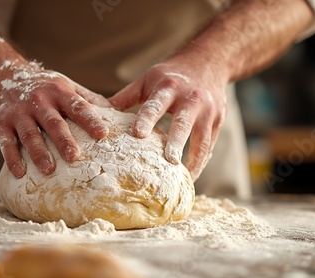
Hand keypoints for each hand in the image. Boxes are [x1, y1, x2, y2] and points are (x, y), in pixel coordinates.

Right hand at [0, 60, 110, 177]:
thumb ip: (89, 99)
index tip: (103, 134)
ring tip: (48, 169)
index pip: (78, 106)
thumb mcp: (66, 85)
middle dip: (63, 140)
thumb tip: (119, 111)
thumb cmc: (44, 85)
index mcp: (59, 92)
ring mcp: (19, 113)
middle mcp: (39, 101)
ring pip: (30, 134)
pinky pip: (6, 142)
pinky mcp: (1, 123)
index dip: (90, 120)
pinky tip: (19, 172)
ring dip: (38, 152)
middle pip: (53, 123)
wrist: (4, 74)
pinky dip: (11, 158)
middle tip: (75, 157)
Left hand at [109, 59, 227, 180]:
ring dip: (194, 161)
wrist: (209, 61)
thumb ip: (125, 97)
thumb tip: (96, 114)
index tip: (138, 134)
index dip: (147, 119)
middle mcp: (191, 98)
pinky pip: (209, 145)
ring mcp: (208, 111)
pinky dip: (201, 161)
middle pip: (183, 124)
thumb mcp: (148, 79)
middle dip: (176, 143)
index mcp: (168, 87)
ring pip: (202, 139)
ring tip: (183, 180)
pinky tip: (191, 176)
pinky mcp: (219, 121)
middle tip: (169, 162)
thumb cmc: (171, 74)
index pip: (155, 105)